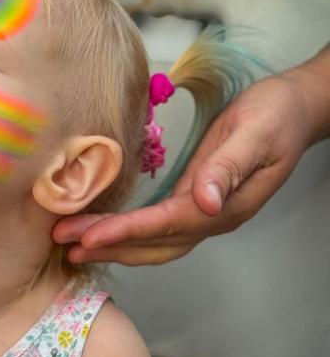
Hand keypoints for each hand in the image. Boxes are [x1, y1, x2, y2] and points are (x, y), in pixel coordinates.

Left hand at [53, 66, 323, 264]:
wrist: (294, 110)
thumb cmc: (276, 116)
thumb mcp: (256, 134)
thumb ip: (229, 167)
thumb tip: (205, 203)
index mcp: (226, 206)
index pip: (167, 225)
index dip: (126, 232)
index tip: (89, 236)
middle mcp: (212, 218)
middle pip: (154, 244)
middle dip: (108, 246)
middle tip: (63, 244)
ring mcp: (203, 213)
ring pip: (153, 242)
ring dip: (113, 245)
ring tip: (70, 245)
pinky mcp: (193, 200)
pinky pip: (156, 227)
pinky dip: (126, 233)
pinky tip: (100, 229)